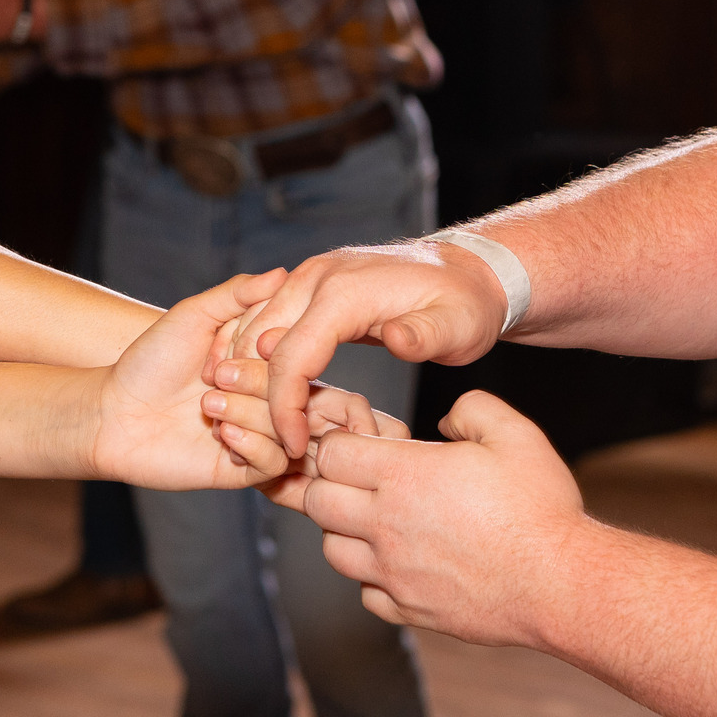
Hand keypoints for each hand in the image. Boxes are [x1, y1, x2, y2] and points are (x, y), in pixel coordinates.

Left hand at [97, 271, 384, 490]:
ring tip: (208, 405)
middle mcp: (264, 398)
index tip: (230, 347)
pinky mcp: (240, 469)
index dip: (272, 350)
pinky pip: (275, 463)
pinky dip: (254, 446)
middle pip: (298, 393)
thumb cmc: (149, 361)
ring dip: (250, 413)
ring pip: (288, 429)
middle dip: (259, 383)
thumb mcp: (193, 316)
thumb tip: (283, 272)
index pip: (298, 356)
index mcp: (260, 362)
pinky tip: (221, 433)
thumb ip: (238, 294)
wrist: (112, 412)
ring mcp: (255, 435)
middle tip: (214, 378)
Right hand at [217, 240, 508, 454]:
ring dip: (251, 377)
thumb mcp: (457, 325)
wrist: (465, 269)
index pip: (289, 356)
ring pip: (251, 332)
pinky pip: (265, 323)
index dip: (283, 409)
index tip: (294, 447)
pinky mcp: (308, 287)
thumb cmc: (464, 303)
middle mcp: (315, 277)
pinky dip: (260, 360)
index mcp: (345, 291)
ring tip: (274, 424)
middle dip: (256, 396)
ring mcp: (308, 278)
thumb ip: (425, 336)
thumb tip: (395, 339)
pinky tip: (275, 395)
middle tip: (276, 442)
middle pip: (257, 344)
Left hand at [288, 391, 587, 645]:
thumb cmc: (541, 509)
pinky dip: (374, 578)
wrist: (561, 583)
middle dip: (333, 485)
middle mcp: (388, 525)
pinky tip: (403, 563)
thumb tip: (446, 421)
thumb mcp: (514, 434)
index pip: (332, 453)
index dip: (344, 443)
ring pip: (332, 551)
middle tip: (366, 483)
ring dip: (347, 532)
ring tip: (383, 522)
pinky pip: (366, 594)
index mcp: (406, 476)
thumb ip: (472, 410)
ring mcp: (395, 573)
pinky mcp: (410, 609)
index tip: (370, 447)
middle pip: (318, 502)